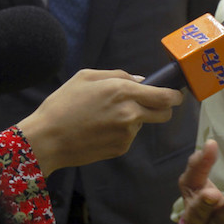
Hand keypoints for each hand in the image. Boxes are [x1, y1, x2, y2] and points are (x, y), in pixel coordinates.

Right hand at [17, 68, 182, 176]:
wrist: (46, 139)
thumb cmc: (63, 105)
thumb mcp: (86, 77)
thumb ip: (119, 75)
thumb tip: (142, 81)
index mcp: (123, 91)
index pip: (165, 96)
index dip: (175, 96)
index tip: (176, 94)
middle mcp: (130, 113)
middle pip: (164, 114)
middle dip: (163, 109)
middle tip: (151, 105)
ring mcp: (127, 133)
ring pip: (143, 124)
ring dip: (134, 120)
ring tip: (105, 118)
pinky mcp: (120, 148)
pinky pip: (129, 137)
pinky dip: (120, 132)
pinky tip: (99, 130)